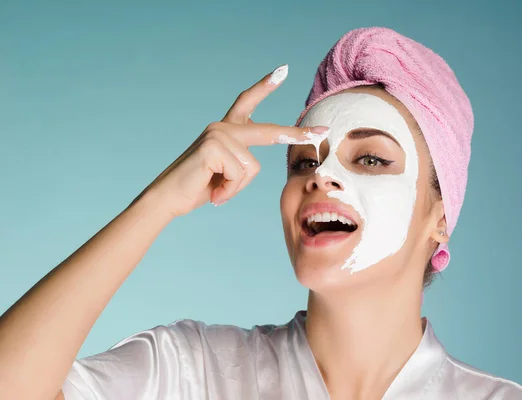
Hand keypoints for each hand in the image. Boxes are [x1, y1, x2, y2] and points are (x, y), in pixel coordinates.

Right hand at [137, 65, 326, 217]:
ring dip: (236, 187)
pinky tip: (213, 191)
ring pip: (251, 167)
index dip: (264, 86)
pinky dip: (229, 190)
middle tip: (322, 133)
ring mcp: (217, 134)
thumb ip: (242, 162)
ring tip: (217, 190)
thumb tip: (254, 163)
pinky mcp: (212, 147)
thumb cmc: (198, 186)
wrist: (168, 197)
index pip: (246, 101)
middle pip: (267, 131)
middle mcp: (222, 127)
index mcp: (226, 129)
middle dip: (295, 134)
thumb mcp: (227, 172)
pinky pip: (239, 175)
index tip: (283, 71)